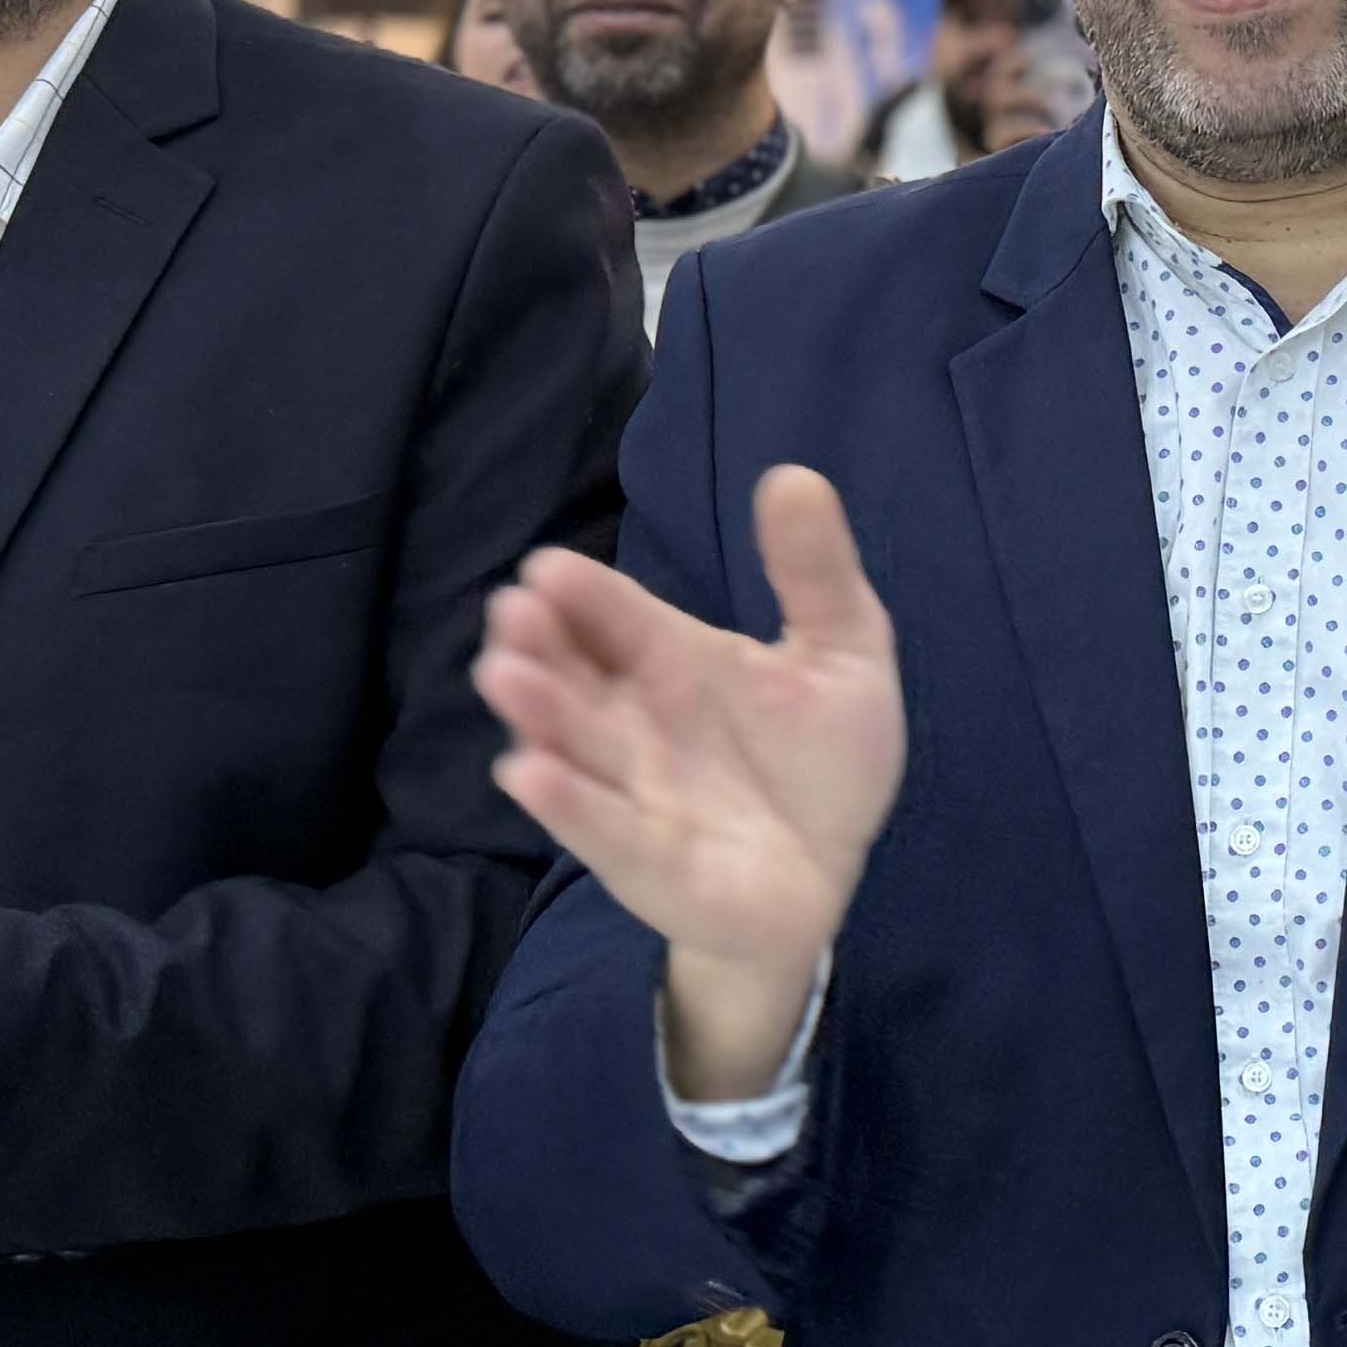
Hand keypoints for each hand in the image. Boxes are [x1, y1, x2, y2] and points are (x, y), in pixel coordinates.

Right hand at [475, 476, 908, 1111]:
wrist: (831, 871)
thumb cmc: (821, 758)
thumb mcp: (842, 654)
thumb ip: (816, 574)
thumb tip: (795, 475)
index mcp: (672, 661)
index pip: (615, 618)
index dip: (584, 594)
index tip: (547, 567)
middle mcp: (634, 721)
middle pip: (574, 677)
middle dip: (540, 645)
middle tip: (511, 612)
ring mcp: (631, 791)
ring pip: (573, 746)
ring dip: (537, 714)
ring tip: (504, 676)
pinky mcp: (645, 861)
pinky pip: (601, 831)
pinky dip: (567, 805)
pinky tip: (528, 773)